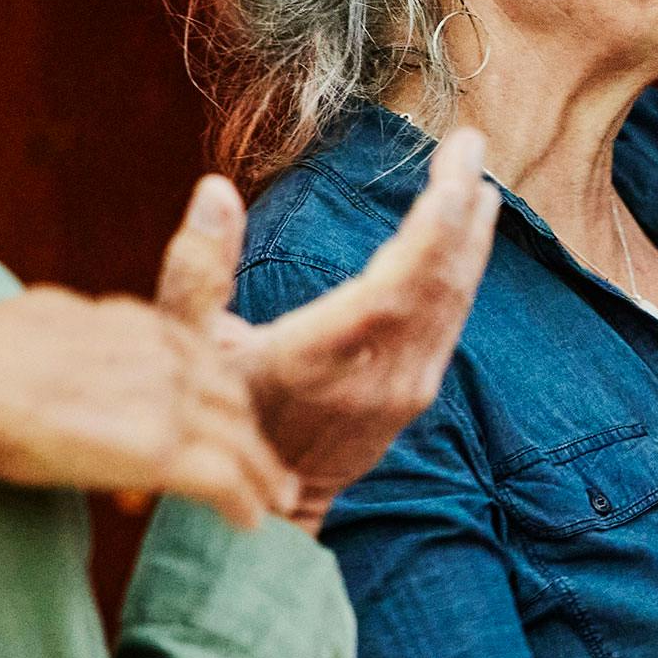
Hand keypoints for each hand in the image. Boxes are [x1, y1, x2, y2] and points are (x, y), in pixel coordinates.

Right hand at [0, 275, 298, 529]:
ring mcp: (169, 402)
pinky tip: (250, 522)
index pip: (201, 359)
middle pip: (232, 400)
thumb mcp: (44, 325)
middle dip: (251, 434)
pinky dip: (243, 503)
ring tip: (274, 499)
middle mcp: (165, 357)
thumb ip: (77, 339)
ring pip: (239, 442)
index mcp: (137, 325)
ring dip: (262, 475)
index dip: (219, 394)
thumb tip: (62, 346)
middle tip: (265, 463)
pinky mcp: (162, 450)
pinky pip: (223, 481)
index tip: (228, 416)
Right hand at [160, 130, 499, 532]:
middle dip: (461, 209)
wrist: (252, 511)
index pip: (400, 281)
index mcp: (318, 356)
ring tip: (477, 186)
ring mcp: (400, 393)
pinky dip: (460, 279)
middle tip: (472, 147)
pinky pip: (448, 327)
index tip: (456, 157)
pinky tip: (463, 247)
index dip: (437, 218)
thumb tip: (215, 189)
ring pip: (453, 306)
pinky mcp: (409, 400)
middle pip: (439, 283)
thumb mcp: (180, 350)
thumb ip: (196, 270)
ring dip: (470, 242)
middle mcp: (374, 377)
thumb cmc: (207, 422)